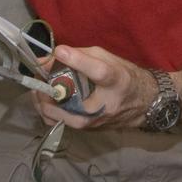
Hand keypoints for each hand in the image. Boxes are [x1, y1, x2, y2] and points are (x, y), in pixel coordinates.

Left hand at [31, 45, 156, 130]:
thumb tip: (50, 57)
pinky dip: (48, 110)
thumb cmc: (124, 76)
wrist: (142, 103)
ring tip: (41, 86)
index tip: (60, 51)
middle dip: (47, 88)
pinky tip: (48, 99)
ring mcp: (93, 122)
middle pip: (70, 100)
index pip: (98, 72)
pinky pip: (58, 121)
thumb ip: (80, 55)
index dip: (78, 61)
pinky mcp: (85, 130)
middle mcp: (104, 105)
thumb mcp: (107, 58)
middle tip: (39, 76)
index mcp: (116, 81)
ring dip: (42, 100)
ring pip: (57, 116)